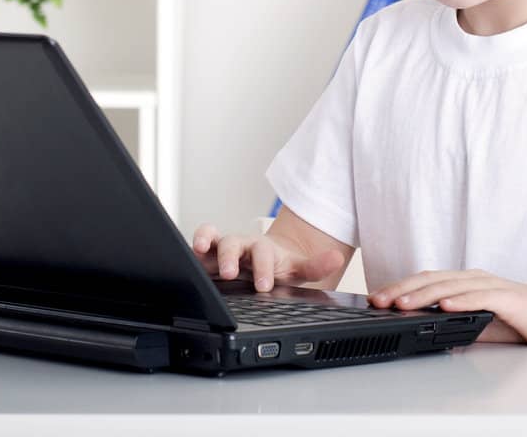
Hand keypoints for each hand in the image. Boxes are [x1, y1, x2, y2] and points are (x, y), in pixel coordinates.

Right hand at [190, 223, 345, 292]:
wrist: (268, 260)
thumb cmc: (281, 266)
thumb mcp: (300, 268)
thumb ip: (317, 265)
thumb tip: (337, 258)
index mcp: (264, 249)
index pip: (263, 254)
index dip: (263, 268)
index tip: (264, 285)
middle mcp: (243, 246)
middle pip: (234, 243)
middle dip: (231, 257)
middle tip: (232, 273)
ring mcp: (224, 249)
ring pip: (214, 240)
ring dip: (206, 243)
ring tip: (200, 252)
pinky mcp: (209, 256)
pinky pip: (199, 244)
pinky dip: (193, 246)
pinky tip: (189, 254)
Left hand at [367, 268, 526, 346]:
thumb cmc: (522, 319)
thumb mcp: (481, 324)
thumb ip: (457, 324)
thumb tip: (428, 331)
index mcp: (466, 282)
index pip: (426, 281)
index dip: (400, 287)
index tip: (377, 298)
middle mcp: (475, 279)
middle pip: (431, 280)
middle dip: (402, 290)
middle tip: (378, 299)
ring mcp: (491, 285)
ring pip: (450, 286)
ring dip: (423, 295)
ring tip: (401, 303)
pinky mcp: (507, 297)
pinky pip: (480, 297)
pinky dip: (460, 300)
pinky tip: (444, 305)